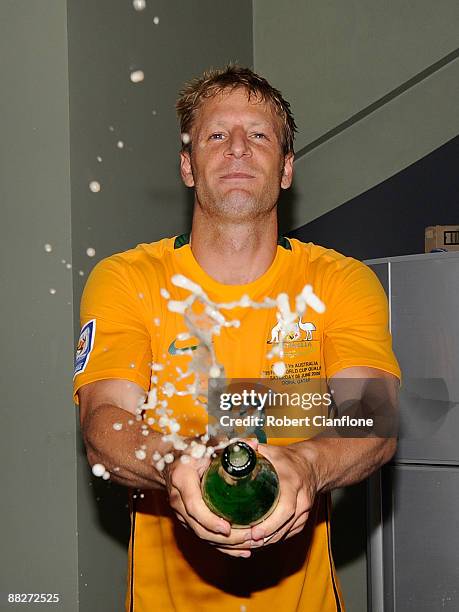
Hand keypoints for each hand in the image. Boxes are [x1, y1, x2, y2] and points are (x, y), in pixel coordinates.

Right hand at [164, 439, 257, 557]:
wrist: (168, 460)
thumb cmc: (191, 450)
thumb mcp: (207, 444)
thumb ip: (228, 444)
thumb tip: (254, 444)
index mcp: (182, 480)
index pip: (193, 506)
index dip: (210, 519)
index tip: (227, 527)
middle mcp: (178, 500)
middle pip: (199, 528)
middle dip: (224, 538)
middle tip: (249, 537)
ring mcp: (181, 513)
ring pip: (202, 536)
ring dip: (226, 545)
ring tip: (251, 545)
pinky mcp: (187, 520)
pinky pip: (203, 536)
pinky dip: (222, 546)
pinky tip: (241, 551)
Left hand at [249, 443, 317, 546]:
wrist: (310, 464)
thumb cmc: (286, 458)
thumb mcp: (270, 450)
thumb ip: (250, 449)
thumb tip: (232, 448)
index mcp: (292, 482)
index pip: (286, 508)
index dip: (270, 523)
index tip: (254, 532)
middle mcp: (301, 499)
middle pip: (286, 525)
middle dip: (266, 536)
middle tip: (245, 541)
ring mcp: (304, 511)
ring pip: (287, 532)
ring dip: (268, 541)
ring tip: (247, 545)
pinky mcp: (303, 518)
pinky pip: (289, 533)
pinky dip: (274, 538)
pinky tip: (259, 542)